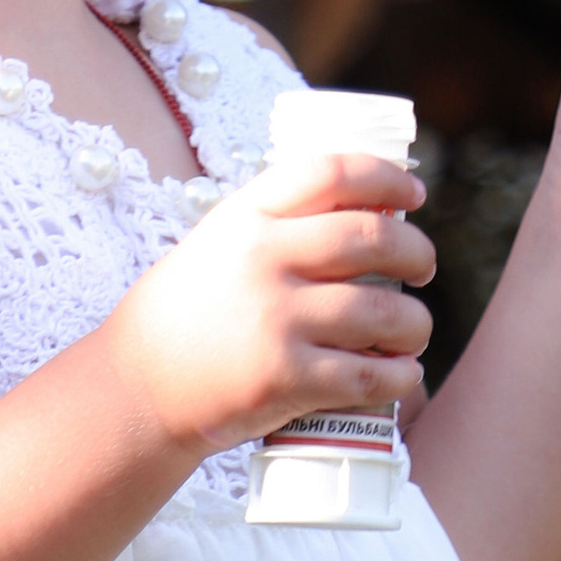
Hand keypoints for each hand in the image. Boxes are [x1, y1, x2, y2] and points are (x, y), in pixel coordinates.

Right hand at [108, 151, 435, 461]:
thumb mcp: (216, 246)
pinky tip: (404, 374)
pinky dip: (401, 376)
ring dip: (416, 323)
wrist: (136, 388)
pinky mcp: (286, 378)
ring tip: (414, 332)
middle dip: (417, 252)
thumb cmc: (184, 316)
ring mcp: (276, 319)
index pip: (332, 172)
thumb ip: (274, 227)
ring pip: (385, 312)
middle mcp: (262, 258)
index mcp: (246, 217)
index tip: (413, 194)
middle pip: (373, 238)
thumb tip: (362, 214)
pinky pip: (370, 374)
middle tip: (424, 267)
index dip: (386, 178)